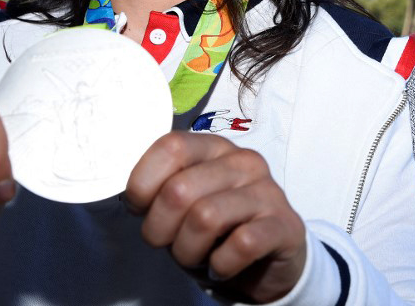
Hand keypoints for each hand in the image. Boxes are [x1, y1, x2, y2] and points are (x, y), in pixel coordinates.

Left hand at [124, 132, 305, 303]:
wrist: (267, 262)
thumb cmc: (217, 230)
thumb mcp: (185, 204)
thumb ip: (162, 188)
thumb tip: (129, 195)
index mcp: (214, 147)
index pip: (170, 147)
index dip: (143, 184)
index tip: (142, 209)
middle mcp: (243, 162)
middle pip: (179, 189)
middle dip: (160, 229)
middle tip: (170, 243)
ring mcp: (268, 191)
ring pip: (205, 218)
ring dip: (188, 251)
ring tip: (196, 256)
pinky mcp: (285, 225)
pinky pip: (241, 244)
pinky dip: (220, 265)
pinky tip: (221, 266)